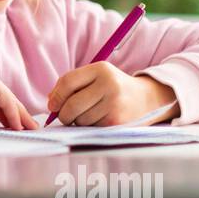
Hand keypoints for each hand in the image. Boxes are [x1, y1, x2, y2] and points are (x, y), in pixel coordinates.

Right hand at [0, 63, 38, 129]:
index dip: (5, 110)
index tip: (13, 124)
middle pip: (4, 96)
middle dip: (17, 113)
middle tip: (29, 125)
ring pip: (8, 99)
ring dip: (20, 115)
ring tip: (30, 128)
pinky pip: (6, 103)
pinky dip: (13, 116)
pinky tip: (18, 127)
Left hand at [46, 63, 178, 126]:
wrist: (147, 99)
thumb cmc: (112, 88)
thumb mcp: (96, 77)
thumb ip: (72, 85)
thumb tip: (50, 102)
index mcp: (101, 69)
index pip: (68, 82)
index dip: (56, 96)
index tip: (52, 104)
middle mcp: (109, 85)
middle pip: (72, 105)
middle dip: (63, 114)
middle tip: (64, 116)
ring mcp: (115, 104)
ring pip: (81, 119)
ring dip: (78, 121)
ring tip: (88, 115)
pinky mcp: (117, 122)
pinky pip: (91, 128)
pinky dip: (90, 127)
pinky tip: (99, 120)